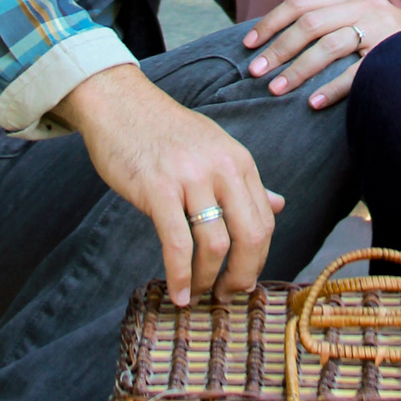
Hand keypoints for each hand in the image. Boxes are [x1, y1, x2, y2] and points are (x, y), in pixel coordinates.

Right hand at [51, 63, 281, 305]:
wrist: (121, 104)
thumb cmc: (167, 131)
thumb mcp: (216, 149)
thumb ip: (245, 181)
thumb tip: (279, 204)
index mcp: (239, 161)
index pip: (265, 221)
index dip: (259, 259)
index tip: (244, 279)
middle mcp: (222, 169)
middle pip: (251, 236)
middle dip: (243, 275)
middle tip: (228, 295)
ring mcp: (190, 178)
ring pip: (216, 244)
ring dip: (209, 280)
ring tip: (200, 295)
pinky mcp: (157, 189)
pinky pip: (177, 243)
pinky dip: (181, 276)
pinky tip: (179, 293)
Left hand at [242, 0, 400, 107]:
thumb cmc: (389, 33)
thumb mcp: (359, 9)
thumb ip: (323, 2)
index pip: (301, 3)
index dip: (271, 23)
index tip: (248, 44)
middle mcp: (364, 5)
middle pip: (309, 23)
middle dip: (278, 48)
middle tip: (256, 72)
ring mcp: (379, 29)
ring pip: (328, 45)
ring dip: (298, 70)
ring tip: (276, 90)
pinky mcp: (390, 55)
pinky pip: (355, 73)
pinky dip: (331, 88)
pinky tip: (312, 103)